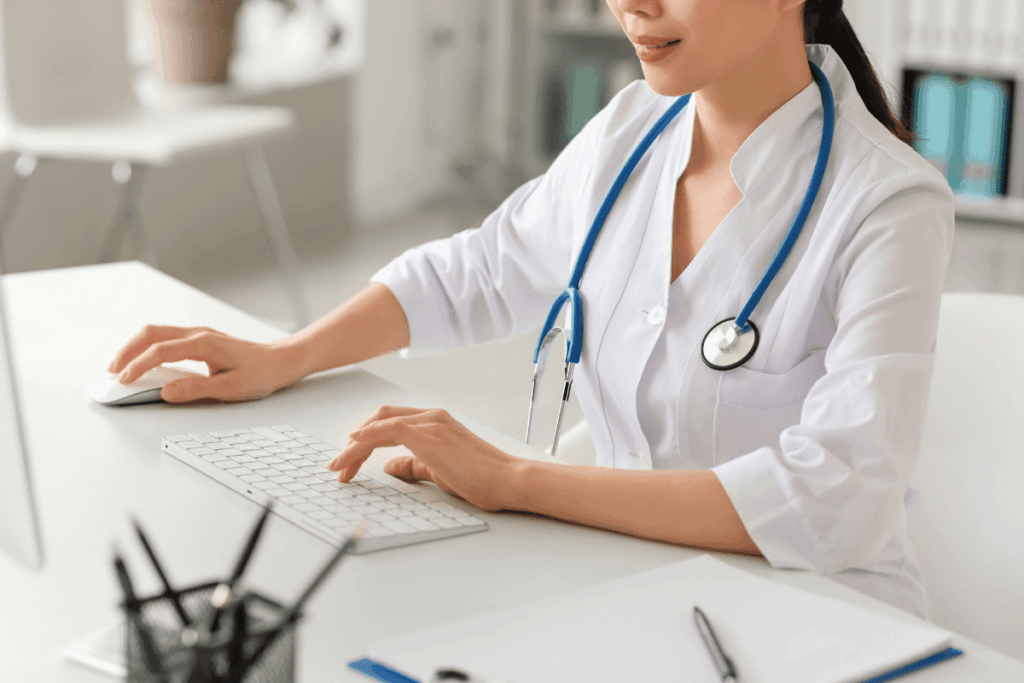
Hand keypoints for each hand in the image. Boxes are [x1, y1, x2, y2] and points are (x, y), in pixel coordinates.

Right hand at [107, 325, 302, 402]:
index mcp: (204, 344)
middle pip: (151, 333)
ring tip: (121, 367)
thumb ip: (196, 389)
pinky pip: (166, 337)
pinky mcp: (200, 339)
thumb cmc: (260, 374)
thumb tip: (166, 392)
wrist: (279, 361)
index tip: (123, 380)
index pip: (161, 350)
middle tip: (112, 372)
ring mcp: (199, 334)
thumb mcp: (230, 388)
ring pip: (156, 332)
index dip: (138, 365)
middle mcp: (198, 334)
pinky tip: (143, 360)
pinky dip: (147, 346)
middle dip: (127, 351)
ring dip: (135, 347)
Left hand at [327, 406, 523, 511]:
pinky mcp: (427, 435)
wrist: (507, 479)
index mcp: (436, 422)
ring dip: (353, 446)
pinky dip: (365, 438)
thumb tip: (389, 465)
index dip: (366, 439)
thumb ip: (414, 465)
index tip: (350, 461)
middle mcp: (431, 417)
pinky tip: (351, 449)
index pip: (391, 423)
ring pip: (378, 424)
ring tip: (339, 468)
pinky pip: (386, 430)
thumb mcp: (439, 470)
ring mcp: (430, 423)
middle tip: (339, 467)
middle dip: (354, 442)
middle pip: (380, 419)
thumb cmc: (482, 478)